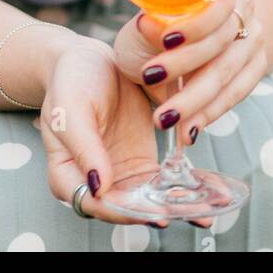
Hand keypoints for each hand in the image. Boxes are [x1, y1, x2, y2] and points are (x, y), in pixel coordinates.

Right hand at [37, 36, 213, 228]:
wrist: (89, 59)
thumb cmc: (71, 80)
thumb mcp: (71, 108)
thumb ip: (83, 147)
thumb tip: (99, 187)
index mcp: (67, 174)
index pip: (94, 204)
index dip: (122, 211)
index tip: (151, 211)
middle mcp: (96, 182)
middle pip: (125, 209)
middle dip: (157, 213)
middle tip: (187, 212)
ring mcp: (121, 174)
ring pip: (148, 201)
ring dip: (174, 206)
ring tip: (204, 209)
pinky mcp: (142, 162)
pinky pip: (161, 182)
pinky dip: (181, 188)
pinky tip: (204, 189)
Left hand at [112, 0, 266, 143]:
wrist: (193, 30)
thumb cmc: (162, 18)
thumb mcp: (150, 15)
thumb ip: (151, 22)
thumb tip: (148, 24)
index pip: (213, 3)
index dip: (192, 24)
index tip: (165, 42)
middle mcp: (244, 6)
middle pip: (218, 42)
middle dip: (183, 70)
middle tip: (152, 87)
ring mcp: (254, 36)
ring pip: (227, 73)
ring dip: (195, 102)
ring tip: (166, 121)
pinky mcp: (257, 63)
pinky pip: (236, 92)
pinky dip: (210, 112)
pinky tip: (189, 129)